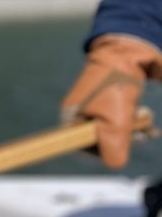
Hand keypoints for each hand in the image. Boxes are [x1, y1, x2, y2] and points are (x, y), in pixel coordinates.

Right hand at [60, 34, 161, 167]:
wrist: (130, 51)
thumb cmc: (115, 84)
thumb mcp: (115, 122)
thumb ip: (113, 148)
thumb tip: (115, 164)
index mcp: (71, 118)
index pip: (79, 148)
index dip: (100, 152)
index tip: (117, 148)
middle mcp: (81, 113)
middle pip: (100, 141)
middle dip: (123, 140)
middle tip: (138, 131)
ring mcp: (96, 107)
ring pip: (115, 131)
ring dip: (134, 130)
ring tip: (145, 119)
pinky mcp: (111, 101)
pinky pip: (122, 121)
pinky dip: (136, 122)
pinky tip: (146, 117)